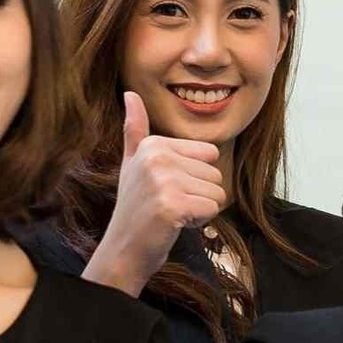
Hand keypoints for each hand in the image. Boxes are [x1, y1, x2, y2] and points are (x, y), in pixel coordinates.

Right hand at [90, 92, 224, 291]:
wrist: (124, 248)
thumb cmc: (135, 207)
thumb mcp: (133, 163)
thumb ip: (135, 129)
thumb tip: (130, 94)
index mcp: (154, 144)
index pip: (210, 154)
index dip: (196, 176)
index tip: (169, 188)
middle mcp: (157, 158)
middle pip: (215, 174)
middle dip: (199, 194)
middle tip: (169, 204)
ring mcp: (164, 181)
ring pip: (217, 193)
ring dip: (200, 209)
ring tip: (171, 213)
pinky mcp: (173, 206)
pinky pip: (212, 209)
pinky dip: (199, 222)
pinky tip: (175, 224)